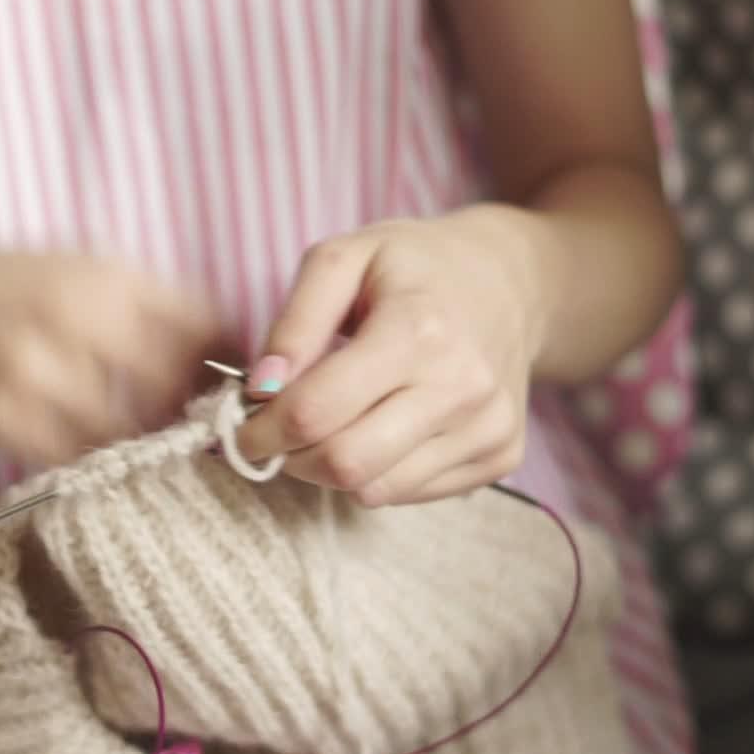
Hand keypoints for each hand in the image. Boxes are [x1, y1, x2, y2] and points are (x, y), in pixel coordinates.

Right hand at [0, 234, 226, 466]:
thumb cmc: (2, 282)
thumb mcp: (79, 267)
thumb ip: (148, 304)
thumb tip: (225, 349)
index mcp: (107, 277)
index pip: (204, 328)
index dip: (228, 365)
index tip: (237, 388)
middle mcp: (78, 318)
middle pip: (175, 385)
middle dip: (192, 412)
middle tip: (197, 429)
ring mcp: (38, 371)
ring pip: (128, 430)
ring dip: (145, 442)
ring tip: (146, 443)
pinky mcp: (3, 417)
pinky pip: (74, 454)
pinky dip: (92, 458)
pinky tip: (92, 450)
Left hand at [235, 206, 555, 506]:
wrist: (510, 282)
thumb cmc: (414, 266)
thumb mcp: (344, 258)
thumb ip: (294, 321)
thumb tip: (261, 386)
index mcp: (418, 330)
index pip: (315, 410)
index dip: (261, 428)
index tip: (243, 425)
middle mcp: (461, 386)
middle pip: (345, 463)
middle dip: (292, 457)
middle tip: (277, 435)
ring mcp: (488, 428)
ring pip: (375, 490)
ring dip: (331, 469)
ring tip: (330, 425)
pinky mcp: (501, 457)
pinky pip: (410, 494)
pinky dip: (377, 472)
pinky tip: (380, 428)